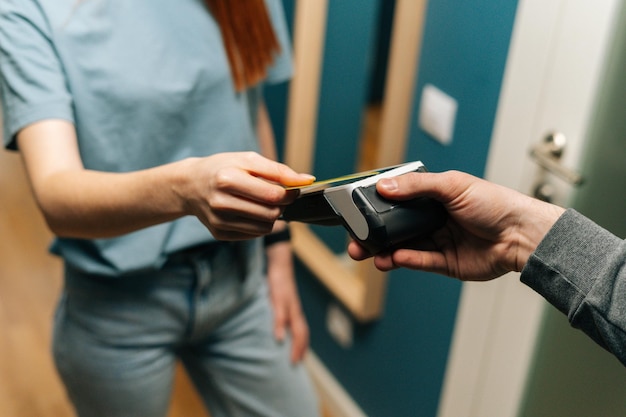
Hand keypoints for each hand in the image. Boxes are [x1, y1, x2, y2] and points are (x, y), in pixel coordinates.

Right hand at [180, 152, 313, 240]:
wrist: (190, 185)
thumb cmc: (223, 168)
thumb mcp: (248, 160)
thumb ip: (279, 170)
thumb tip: (308, 180)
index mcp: (227, 179)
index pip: (273, 195)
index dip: (290, 193)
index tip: (293, 189)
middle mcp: (221, 202)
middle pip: (271, 214)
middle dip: (281, 205)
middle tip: (278, 196)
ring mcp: (219, 221)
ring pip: (265, 228)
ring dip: (272, 216)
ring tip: (263, 203)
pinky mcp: (219, 233)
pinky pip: (253, 234)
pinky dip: (259, 224)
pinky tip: (250, 212)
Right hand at [265, 240, 308, 362]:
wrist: (280, 263)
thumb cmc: (278, 284)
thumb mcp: (278, 300)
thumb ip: (279, 313)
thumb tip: (277, 329)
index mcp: (294, 311)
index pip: (303, 332)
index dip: (302, 346)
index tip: (299, 361)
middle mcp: (295, 309)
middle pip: (302, 332)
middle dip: (300, 349)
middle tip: (296, 364)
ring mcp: (289, 304)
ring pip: (296, 326)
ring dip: (295, 343)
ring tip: (292, 358)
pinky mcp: (280, 297)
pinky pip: (281, 315)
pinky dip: (281, 327)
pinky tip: (279, 338)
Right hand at [348, 170, 564, 280]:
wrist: (520, 235)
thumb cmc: (494, 203)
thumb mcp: (452, 185)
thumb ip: (416, 186)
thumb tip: (384, 186)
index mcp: (433, 197)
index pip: (397, 200)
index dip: (377, 207)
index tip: (357, 213)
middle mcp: (432, 219)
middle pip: (395, 227)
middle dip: (373, 235)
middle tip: (355, 240)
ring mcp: (437, 241)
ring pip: (403, 247)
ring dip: (384, 251)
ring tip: (369, 254)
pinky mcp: (445, 263)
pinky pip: (419, 261)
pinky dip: (405, 260)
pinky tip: (394, 258)